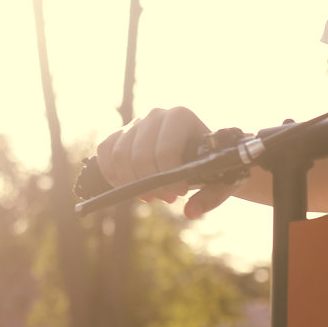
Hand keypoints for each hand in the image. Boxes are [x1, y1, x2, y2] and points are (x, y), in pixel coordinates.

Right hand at [93, 107, 235, 217]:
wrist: (202, 155)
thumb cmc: (214, 165)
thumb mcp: (223, 180)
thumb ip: (213, 196)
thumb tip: (190, 211)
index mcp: (181, 116)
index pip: (164, 149)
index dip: (168, 177)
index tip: (180, 193)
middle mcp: (156, 115)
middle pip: (138, 155)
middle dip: (149, 184)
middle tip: (167, 198)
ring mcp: (136, 123)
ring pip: (118, 155)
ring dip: (131, 183)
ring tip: (152, 195)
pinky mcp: (121, 135)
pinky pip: (104, 152)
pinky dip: (112, 175)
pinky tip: (131, 189)